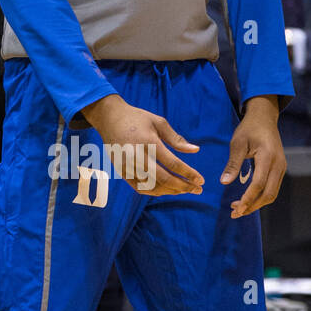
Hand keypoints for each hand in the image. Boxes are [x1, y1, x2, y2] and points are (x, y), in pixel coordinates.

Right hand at [82, 93, 203, 195]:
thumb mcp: (159, 122)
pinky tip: (168, 190)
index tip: (201, 180)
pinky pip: (140, 188)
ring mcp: (128, 165)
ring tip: (185, 190)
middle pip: (163, 179)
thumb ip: (176, 139)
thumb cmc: (138, 118)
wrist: (110, 118)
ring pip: (152, 186)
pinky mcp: (122, 171)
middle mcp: (137, 156)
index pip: (173, 164)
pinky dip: (155, 191)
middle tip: (197, 190)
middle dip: (183, 186)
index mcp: (149, 142)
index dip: (188, 174)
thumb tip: (195, 150)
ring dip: (171, 191)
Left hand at [221, 95, 285, 217]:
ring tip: (239, 208)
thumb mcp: (237, 143)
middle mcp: (278, 164)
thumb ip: (232, 163)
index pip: (259, 184)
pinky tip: (247, 199)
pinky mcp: (280, 169)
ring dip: (256, 203)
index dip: (247, 198)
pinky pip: (273, 188)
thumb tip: (224, 183)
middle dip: (252, 206)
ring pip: (272, 193)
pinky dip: (261, 197)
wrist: (264, 118)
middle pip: (269, 194)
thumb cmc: (249, 129)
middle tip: (235, 213)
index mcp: (268, 157)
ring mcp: (281, 167)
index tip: (236, 208)